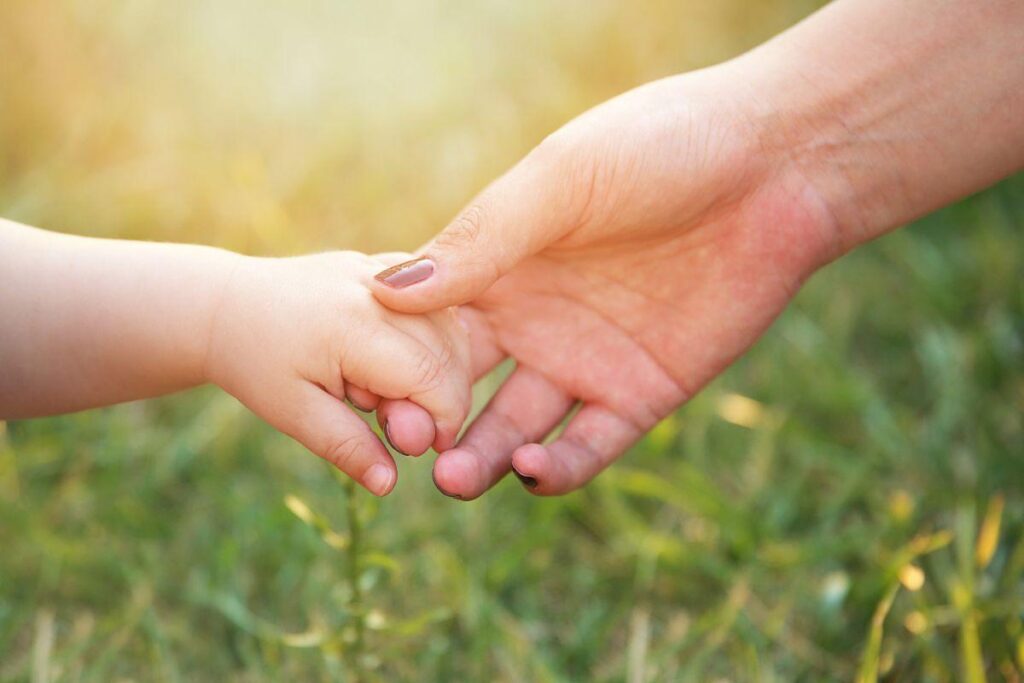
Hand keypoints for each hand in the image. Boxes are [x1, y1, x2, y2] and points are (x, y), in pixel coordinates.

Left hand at [205, 251, 470, 495]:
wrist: (227, 306)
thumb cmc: (256, 363)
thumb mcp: (294, 414)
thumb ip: (346, 446)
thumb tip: (389, 484)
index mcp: (353, 326)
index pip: (434, 378)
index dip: (443, 420)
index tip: (425, 446)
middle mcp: (377, 287)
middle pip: (451, 349)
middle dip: (446, 397)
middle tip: (401, 424)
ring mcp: (383, 269)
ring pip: (451, 322)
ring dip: (444, 366)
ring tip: (391, 390)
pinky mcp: (386, 265)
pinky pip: (436, 302)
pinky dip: (437, 336)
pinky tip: (405, 361)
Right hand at [371, 67, 837, 498]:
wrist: (776, 164)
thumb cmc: (660, 147)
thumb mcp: (560, 182)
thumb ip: (481, 241)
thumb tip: (384, 294)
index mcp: (498, 264)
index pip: (425, 326)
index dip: (392, 361)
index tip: (362, 390)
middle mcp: (532, 319)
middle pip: (461, 387)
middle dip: (428, 423)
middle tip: (408, 449)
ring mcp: (584, 360)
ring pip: (515, 428)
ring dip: (482, 459)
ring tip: (455, 478)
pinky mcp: (640, 394)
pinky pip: (589, 445)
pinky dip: (559, 467)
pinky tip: (535, 469)